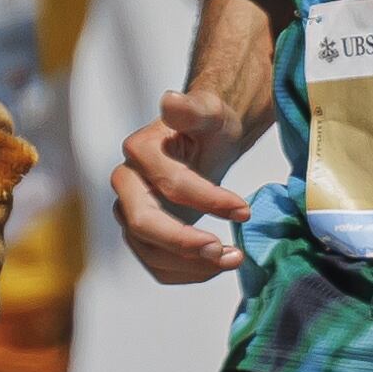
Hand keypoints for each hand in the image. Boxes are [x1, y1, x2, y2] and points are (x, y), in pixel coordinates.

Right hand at [111, 87, 253, 282]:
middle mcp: (127, 183)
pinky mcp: (143, 231)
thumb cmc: (210, 125)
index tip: (245, 210)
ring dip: (188, 263)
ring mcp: (131, 209)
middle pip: (143, 223)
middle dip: (184, 242)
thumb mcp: (210, 111)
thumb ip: (193, 108)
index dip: (206, 199)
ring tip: (232, 260)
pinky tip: (216, 267)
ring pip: (146, 248)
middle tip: (227, 253)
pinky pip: (153, 262)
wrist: (208, 138)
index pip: (168, 184)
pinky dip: (184, 272)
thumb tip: (170, 100)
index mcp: (140, 151)